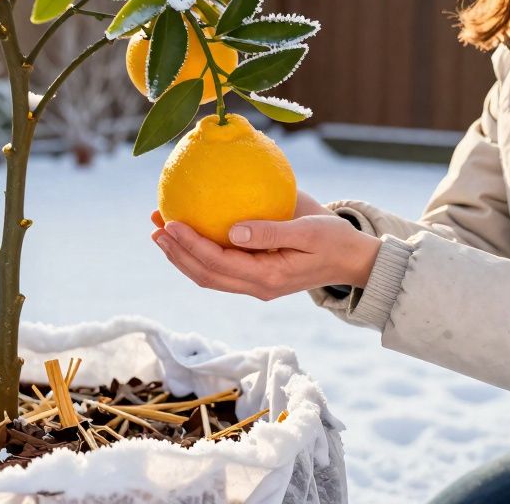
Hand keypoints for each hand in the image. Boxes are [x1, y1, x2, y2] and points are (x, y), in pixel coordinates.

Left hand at [148, 200, 381, 301]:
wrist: (353, 260)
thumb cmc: (334, 239)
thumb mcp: (308, 230)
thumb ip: (270, 232)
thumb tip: (231, 230)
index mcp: (268, 277)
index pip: (218, 264)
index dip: (190, 246)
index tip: (170, 223)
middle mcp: (257, 286)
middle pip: (205, 275)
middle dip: (176, 252)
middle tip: (155, 226)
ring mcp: (256, 285)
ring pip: (209, 276)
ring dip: (182, 255)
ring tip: (161, 230)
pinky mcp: (257, 277)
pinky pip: (221, 269)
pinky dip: (199, 253)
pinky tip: (190, 232)